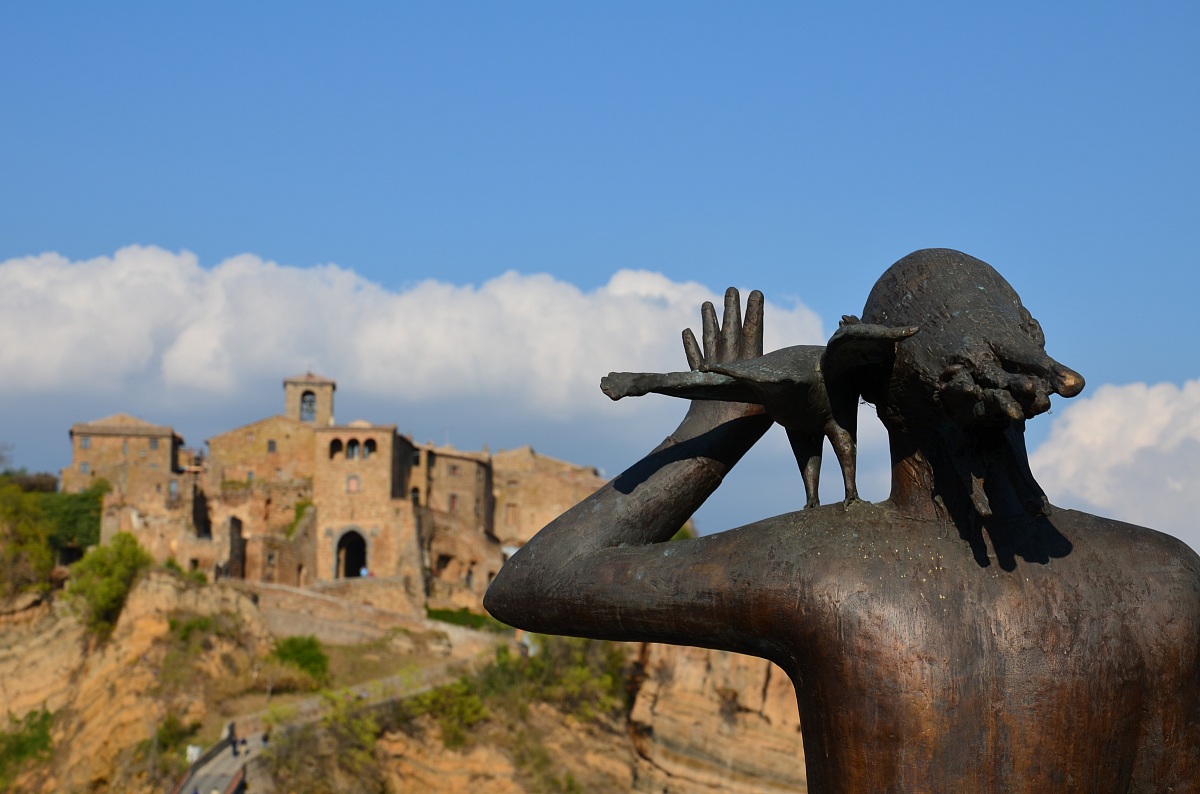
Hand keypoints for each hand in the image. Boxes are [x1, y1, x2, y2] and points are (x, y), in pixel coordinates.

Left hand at [677, 287, 766, 434]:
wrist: (718, 431)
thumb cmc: (750, 418)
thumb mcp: (772, 398)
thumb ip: (779, 384)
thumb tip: (796, 381)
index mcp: (750, 361)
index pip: (753, 329)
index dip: (754, 311)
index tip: (755, 292)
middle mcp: (729, 360)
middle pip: (730, 328)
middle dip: (731, 308)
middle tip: (731, 289)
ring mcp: (711, 368)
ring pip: (710, 338)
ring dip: (708, 320)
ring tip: (706, 303)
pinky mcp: (697, 379)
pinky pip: (693, 357)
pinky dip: (690, 344)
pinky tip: (686, 331)